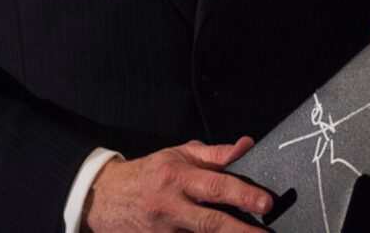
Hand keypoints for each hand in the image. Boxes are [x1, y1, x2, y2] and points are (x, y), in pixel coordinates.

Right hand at [83, 138, 270, 231]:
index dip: (243, 194)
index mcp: (178, 177)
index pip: (216, 185)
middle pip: (210, 222)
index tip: (266, 203)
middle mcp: (170, 206)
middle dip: (240, 231)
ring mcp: (162, 231)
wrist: (103, 197)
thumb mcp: (179, 155)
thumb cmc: (148, 174)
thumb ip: (215, 154)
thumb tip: (246, 146)